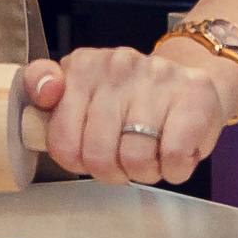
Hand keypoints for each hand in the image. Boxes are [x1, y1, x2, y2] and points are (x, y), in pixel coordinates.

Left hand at [26, 44, 236, 186]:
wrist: (190, 86)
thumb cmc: (131, 100)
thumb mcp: (79, 94)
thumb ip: (45, 88)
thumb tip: (45, 90)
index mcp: (82, 66)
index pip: (62, 142)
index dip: (79, 162)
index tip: (91, 154)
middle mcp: (117, 65)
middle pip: (98, 156)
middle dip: (114, 172)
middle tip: (126, 160)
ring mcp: (156, 77)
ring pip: (136, 159)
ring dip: (146, 171)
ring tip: (153, 153)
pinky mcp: (193, 94)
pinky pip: (173, 157)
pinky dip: (174, 169)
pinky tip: (174, 152)